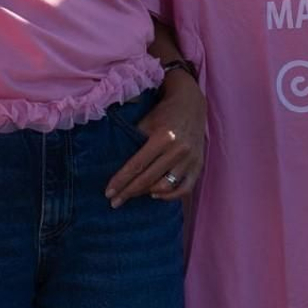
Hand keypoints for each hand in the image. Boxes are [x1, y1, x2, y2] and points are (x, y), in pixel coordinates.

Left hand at [104, 73, 205, 206]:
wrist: (191, 105)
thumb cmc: (163, 113)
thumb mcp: (146, 122)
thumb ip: (134, 142)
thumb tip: (117, 166)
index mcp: (163, 137)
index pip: (137, 165)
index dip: (121, 180)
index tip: (109, 193)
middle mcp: (178, 150)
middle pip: (149, 178)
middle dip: (129, 192)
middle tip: (115, 202)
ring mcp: (190, 159)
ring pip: (166, 186)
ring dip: (147, 193)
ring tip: (135, 193)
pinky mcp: (198, 165)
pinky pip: (184, 189)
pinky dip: (170, 196)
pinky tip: (156, 193)